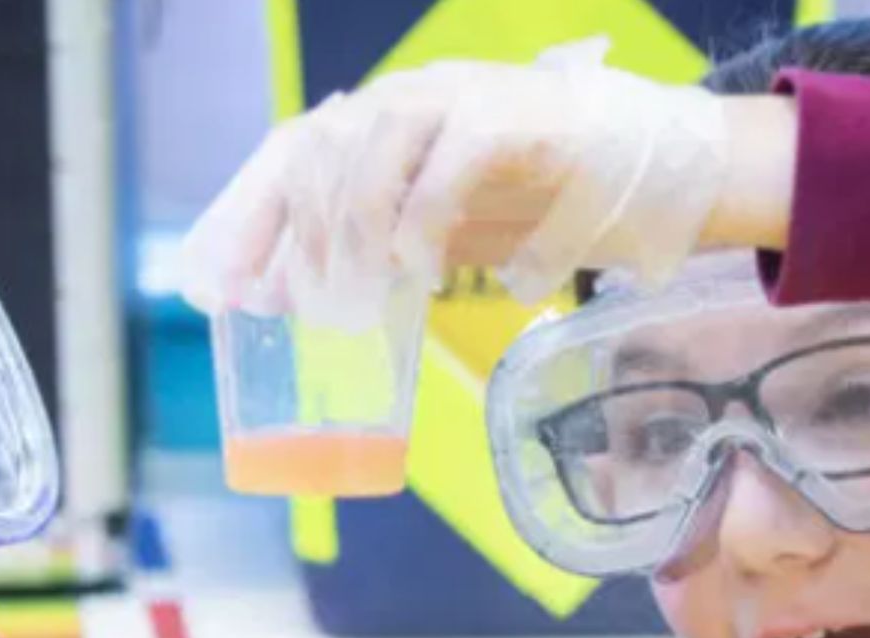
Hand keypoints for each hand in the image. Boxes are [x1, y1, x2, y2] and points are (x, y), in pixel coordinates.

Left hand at [181, 38, 737, 321]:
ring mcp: (464, 99)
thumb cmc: (541, 199)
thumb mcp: (437, 230)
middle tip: (301, 309)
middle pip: (318, 148)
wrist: (655, 169)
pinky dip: (422, 219)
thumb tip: (282, 292)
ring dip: (353, 231)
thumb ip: (365, 252)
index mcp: (385, 120)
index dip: (243, 217)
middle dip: (296, 236)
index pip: (291, 150)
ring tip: (360, 297)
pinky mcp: (518, 118)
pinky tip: (420, 269)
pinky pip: (450, 160)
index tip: (215, 288)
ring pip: (372, 146)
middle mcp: (413, 96)